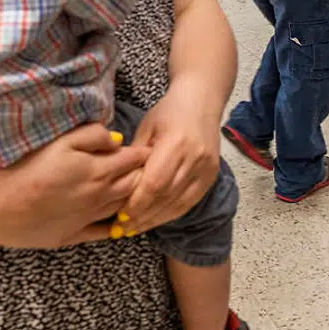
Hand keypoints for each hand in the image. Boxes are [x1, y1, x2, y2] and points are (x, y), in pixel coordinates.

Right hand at [0, 124, 149, 247]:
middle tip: (146, 167)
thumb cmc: (27, 167)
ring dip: (132, 197)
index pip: (136, 160)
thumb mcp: (61, 141)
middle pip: (136, 184)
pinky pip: (105, 231)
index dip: (143, 153)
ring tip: (134, 189)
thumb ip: (93, 136)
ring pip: (123, 207)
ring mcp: (89, 218)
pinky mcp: (74, 235)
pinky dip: (116, 224)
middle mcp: (101, 196)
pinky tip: (117, 219)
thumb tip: (118, 139)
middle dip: (144, 174)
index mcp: (100, 170)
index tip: (147, 148)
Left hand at [118, 87, 225, 234]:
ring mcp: (207, 168)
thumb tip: (116, 184)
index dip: (137, 204)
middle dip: (142, 216)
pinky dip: (171, 213)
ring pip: (179, 204)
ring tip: (135, 229)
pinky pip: (190, 201)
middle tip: (122, 229)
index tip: (119, 217)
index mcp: (176, 143)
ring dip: (156, 219)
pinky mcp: (212, 175)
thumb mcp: (146, 127)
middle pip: (166, 197)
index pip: (154, 183)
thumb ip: (135, 156)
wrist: (202, 100)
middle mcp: (195, 158)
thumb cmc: (169, 111)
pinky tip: (155, 220)